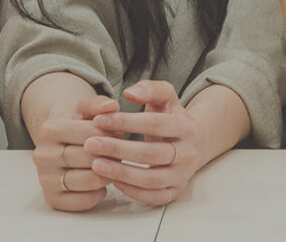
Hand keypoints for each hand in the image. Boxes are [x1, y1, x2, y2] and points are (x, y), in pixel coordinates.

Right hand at [29, 94, 117, 211]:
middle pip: (90, 158)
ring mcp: (45, 178)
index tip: (120, 135)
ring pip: (88, 180)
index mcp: (51, 129)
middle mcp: (43, 154)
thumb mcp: (85, 109)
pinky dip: (97, 194)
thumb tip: (111, 106)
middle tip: (121, 155)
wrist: (56, 142)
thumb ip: (98, 104)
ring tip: (112, 168)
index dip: (112, 135)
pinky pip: (83, 201)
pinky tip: (101, 184)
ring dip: (107, 176)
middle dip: (112, 156)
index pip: (91, 133)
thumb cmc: (76, 125)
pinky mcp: (52, 198)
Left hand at [87, 80, 220, 205]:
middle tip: (89, 144)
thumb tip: (130, 92)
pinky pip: (153, 197)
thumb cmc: (171, 119)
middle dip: (117, 149)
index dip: (125, 122)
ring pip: (151, 179)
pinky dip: (132, 191)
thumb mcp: (166, 98)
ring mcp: (183, 175)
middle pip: (150, 153)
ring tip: (96, 165)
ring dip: (121, 173)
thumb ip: (150, 89)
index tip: (98, 120)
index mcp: (186, 127)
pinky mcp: (176, 191)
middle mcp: (188, 153)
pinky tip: (113, 181)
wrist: (195, 143)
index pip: (154, 124)